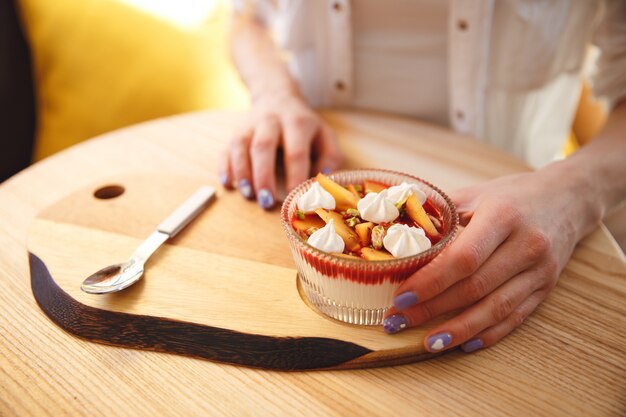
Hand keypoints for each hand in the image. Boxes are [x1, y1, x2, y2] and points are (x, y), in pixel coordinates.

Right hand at [218, 93, 341, 208]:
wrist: (277, 96)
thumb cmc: (304, 126)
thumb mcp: (325, 135)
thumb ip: (330, 157)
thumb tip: (323, 180)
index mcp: (298, 123)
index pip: (296, 152)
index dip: (296, 176)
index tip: (296, 199)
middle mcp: (271, 121)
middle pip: (264, 146)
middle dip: (264, 176)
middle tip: (266, 202)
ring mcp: (250, 125)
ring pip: (241, 146)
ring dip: (242, 172)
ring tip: (248, 195)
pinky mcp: (235, 131)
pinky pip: (226, 148)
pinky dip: (225, 166)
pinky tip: (227, 184)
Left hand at [382, 168, 598, 352]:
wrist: (567, 199)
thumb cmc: (512, 196)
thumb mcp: (476, 193)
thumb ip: (440, 212)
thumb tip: (395, 229)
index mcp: (503, 217)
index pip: (463, 257)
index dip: (430, 281)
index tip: (401, 296)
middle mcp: (526, 245)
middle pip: (475, 287)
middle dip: (433, 308)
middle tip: (399, 320)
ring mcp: (539, 270)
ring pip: (496, 308)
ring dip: (459, 330)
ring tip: (428, 342)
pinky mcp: (545, 288)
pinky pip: (516, 317)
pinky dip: (489, 333)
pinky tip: (464, 343)